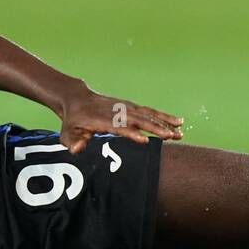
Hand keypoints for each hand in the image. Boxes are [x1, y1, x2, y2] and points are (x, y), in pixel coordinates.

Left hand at [58, 84, 182, 153]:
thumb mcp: (67, 133)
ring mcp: (126, 108)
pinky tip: (177, 122)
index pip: (119, 127)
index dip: (131, 133)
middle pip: (139, 120)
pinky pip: (150, 112)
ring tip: (181, 131)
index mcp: (103, 119)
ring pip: (148, 114)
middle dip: (156, 128)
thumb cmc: (73, 121)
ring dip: (165, 122)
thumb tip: (78, 148)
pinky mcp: (131, 107)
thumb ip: (72, 142)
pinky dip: (164, 117)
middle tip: (172, 137)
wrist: (78, 99)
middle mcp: (117, 112)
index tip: (145, 141)